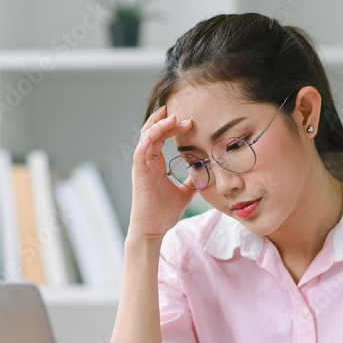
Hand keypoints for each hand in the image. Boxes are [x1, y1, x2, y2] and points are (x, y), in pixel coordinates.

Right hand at [128, 106, 195, 240]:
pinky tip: (160, 130)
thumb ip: (191, 181)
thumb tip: (204, 173)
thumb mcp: (184, 193)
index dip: (173, 126)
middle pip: (153, 131)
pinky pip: (141, 150)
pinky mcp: (139, 173)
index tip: (190, 120)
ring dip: (159, 125)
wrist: (152, 230)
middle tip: (183, 112)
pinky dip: (149, 138)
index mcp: (156, 164)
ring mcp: (142, 166)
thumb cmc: (163, 213)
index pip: (162, 136)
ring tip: (173, 116)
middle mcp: (148, 161)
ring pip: (146, 136)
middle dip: (166, 120)